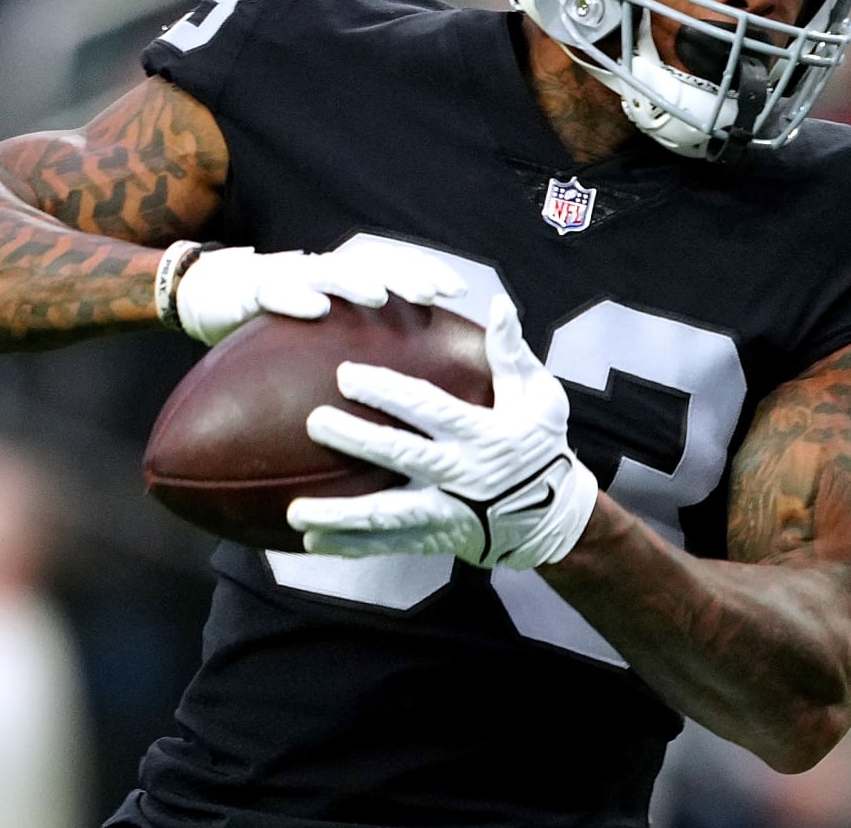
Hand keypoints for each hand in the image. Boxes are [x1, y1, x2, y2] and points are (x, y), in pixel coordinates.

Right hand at [172, 242, 466, 345]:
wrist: (202, 293)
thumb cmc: (269, 318)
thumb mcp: (316, 330)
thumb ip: (350, 339)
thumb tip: (405, 372)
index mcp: (340, 279)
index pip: (391, 266)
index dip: (424, 271)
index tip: (457, 290)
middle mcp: (319, 272)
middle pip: (370, 265)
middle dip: (404, 275)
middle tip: (433, 293)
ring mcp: (286, 278)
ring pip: (328, 273)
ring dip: (355, 281)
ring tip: (379, 297)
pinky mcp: (251, 291)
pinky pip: (275, 292)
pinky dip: (296, 298)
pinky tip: (315, 310)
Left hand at [287, 294, 597, 568]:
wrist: (555, 518)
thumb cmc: (541, 446)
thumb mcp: (540, 397)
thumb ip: (512, 353)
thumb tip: (500, 305)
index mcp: (482, 435)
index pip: (428, 409)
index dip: (388, 392)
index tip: (347, 375)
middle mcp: (461, 475)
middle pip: (401, 457)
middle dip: (357, 440)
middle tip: (314, 422)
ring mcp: (446, 513)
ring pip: (387, 515)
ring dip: (341, 515)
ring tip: (296, 513)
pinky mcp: (435, 538)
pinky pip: (388, 545)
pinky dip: (351, 546)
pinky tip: (312, 541)